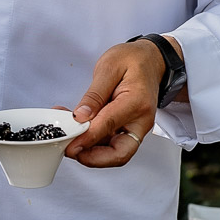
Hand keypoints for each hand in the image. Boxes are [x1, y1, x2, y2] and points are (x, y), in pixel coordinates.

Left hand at [64, 38, 174, 167]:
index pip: (109, 125)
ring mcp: (135, 127)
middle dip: (93, 159)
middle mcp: (140, 120)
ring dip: (90, 151)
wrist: (151, 60)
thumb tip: (81, 116)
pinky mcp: (128, 129)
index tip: (69, 143)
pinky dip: (93, 143)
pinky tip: (77, 132)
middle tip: (70, 151)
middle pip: (120, 154)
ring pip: (114, 152)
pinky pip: (111, 144)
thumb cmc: (133, 60)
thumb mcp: (110, 67)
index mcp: (136, 102)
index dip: (87, 138)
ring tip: (68, 138)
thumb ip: (95, 94)